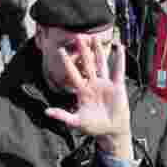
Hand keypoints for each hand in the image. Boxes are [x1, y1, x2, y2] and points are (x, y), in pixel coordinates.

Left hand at [45, 38, 132, 159]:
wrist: (111, 130)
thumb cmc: (94, 126)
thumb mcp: (76, 122)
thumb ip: (62, 115)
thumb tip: (46, 112)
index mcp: (82, 90)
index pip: (73, 73)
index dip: (67, 62)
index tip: (60, 50)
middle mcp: (93, 84)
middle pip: (86, 64)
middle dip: (82, 51)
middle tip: (78, 36)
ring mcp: (105, 84)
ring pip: (101, 63)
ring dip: (99, 50)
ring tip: (95, 37)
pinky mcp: (117, 86)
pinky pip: (118, 71)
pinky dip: (119, 59)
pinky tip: (119, 48)